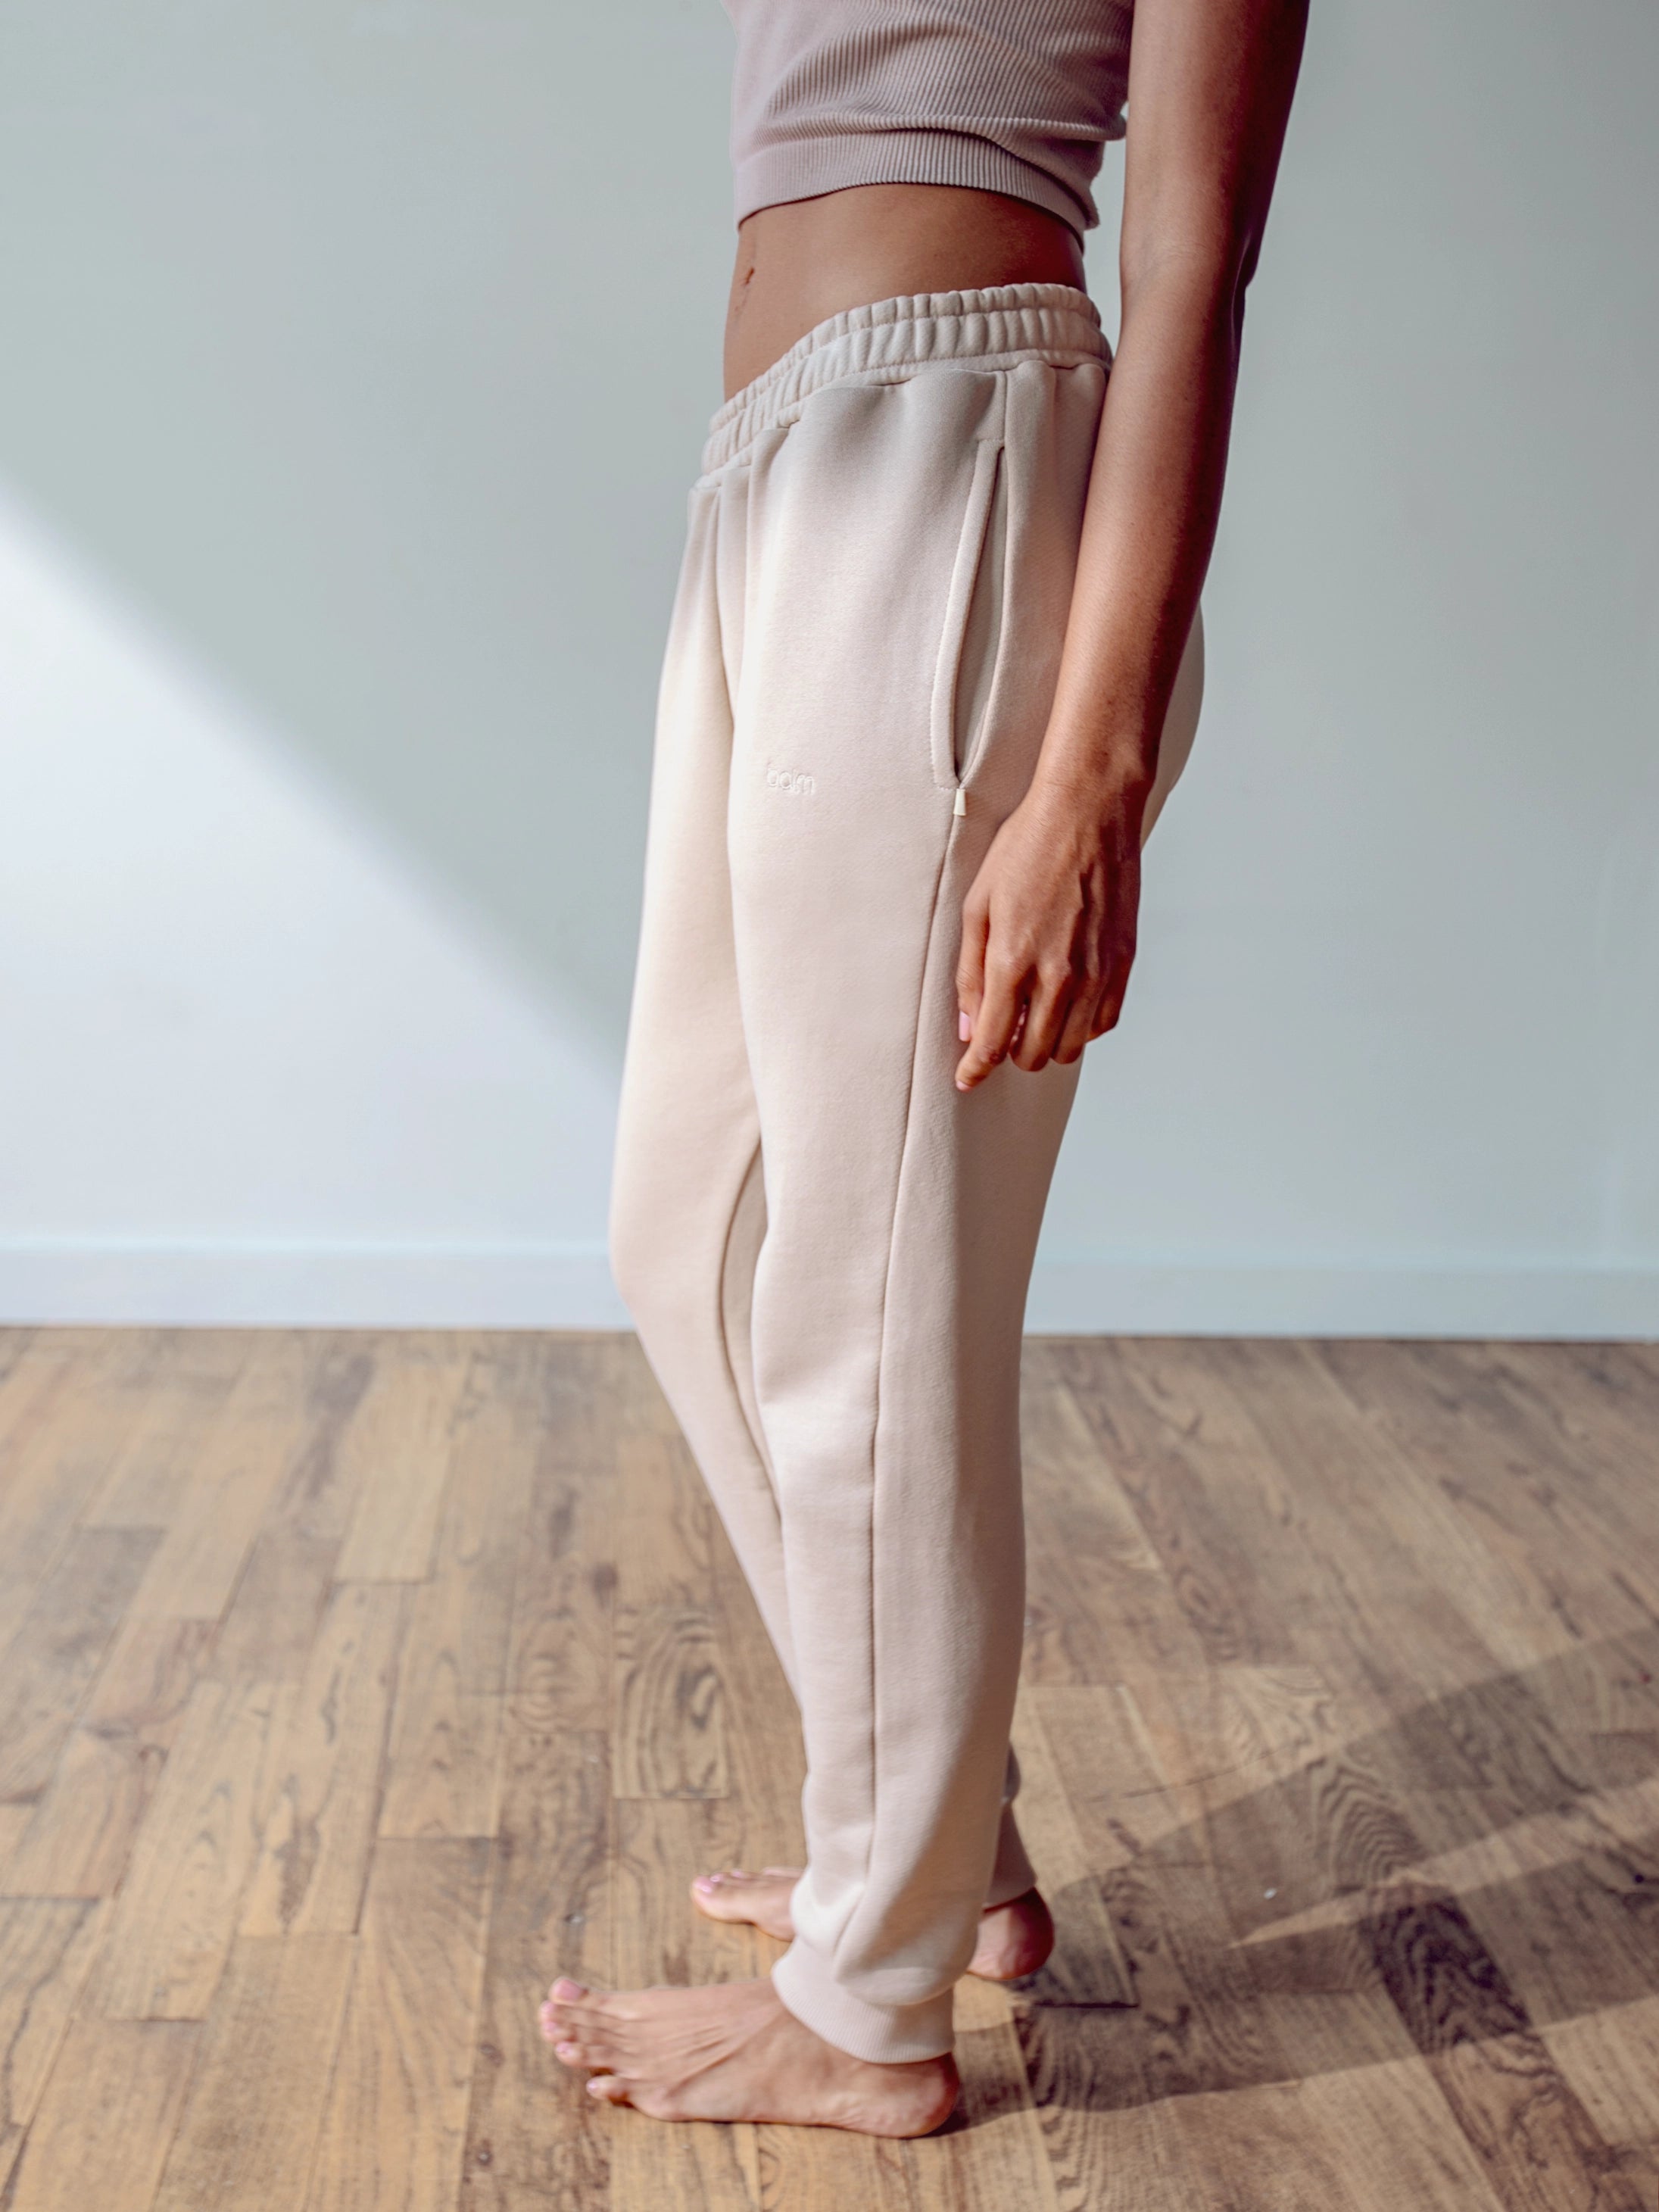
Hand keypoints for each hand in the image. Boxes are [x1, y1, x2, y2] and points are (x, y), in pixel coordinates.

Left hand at [954, 774, 1145, 1090]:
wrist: (1088, 812)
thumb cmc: (1026, 850)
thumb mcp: (978, 906)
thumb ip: (971, 974)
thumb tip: (970, 1027)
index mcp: (1014, 961)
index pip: (993, 1044)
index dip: (975, 1070)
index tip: (967, 1078)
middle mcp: (1059, 977)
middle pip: (1033, 1055)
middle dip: (1010, 1052)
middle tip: (1002, 1027)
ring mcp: (1098, 974)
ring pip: (1071, 1048)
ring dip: (1047, 1043)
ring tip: (1034, 1013)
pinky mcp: (1124, 965)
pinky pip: (1103, 1024)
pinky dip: (1081, 1025)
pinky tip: (1066, 1000)